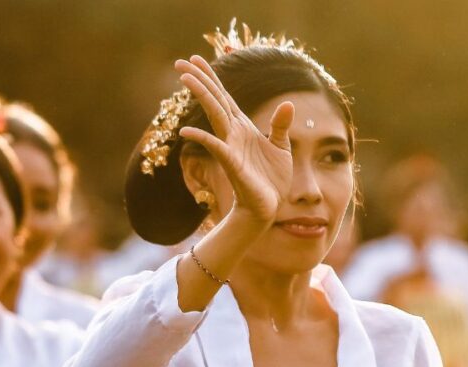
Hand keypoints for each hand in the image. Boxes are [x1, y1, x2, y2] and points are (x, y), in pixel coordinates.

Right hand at [175, 55, 293, 224]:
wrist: (267, 207)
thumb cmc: (271, 179)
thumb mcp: (281, 146)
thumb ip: (281, 124)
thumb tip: (288, 103)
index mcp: (242, 127)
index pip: (224, 96)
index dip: (212, 77)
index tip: (196, 59)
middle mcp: (232, 133)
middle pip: (214, 100)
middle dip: (199, 80)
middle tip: (179, 62)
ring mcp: (230, 146)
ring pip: (214, 115)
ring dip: (201, 96)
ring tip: (185, 78)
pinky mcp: (232, 163)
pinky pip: (216, 147)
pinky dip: (202, 138)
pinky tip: (187, 130)